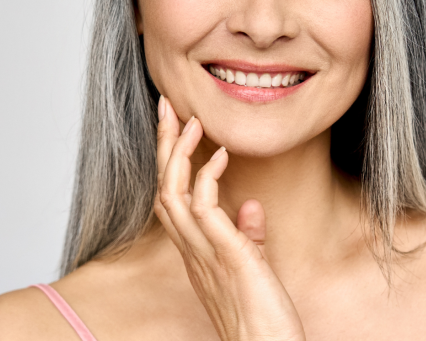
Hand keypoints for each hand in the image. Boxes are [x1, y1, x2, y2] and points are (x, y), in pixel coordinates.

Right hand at [153, 96, 305, 340]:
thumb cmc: (263, 319)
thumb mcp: (253, 269)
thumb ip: (248, 238)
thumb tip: (250, 207)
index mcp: (196, 253)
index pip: (171, 198)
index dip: (169, 161)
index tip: (176, 126)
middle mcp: (192, 252)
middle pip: (162, 187)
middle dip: (162, 144)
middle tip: (167, 105)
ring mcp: (204, 254)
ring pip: (171, 192)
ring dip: (178, 152)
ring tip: (191, 119)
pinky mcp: (227, 256)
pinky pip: (203, 207)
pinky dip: (208, 175)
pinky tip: (222, 153)